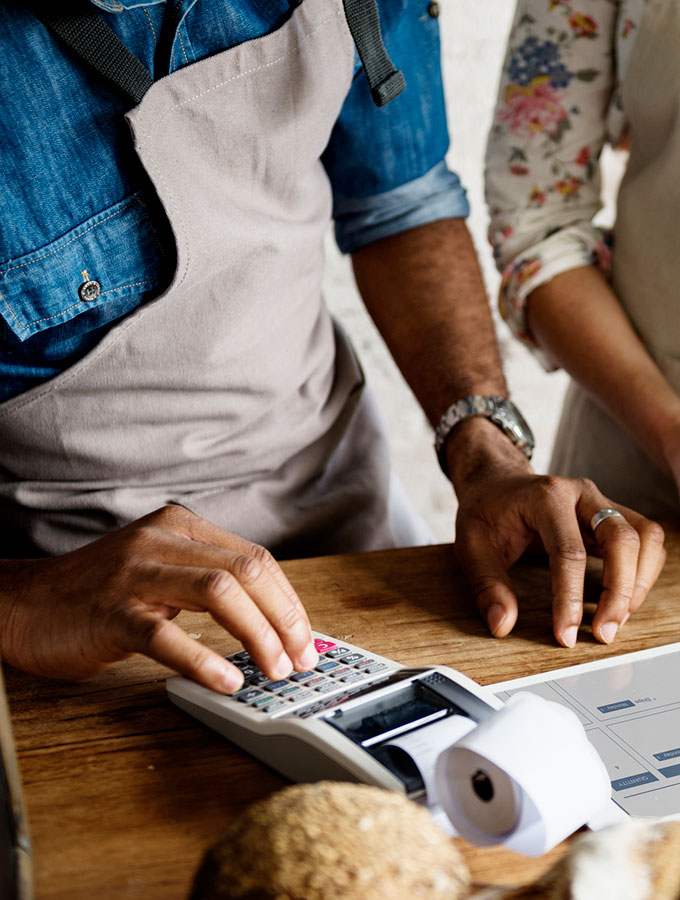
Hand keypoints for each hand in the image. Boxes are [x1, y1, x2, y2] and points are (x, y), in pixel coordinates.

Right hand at [0, 506, 317, 691]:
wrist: (24, 604)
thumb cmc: (97, 592)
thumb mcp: (159, 568)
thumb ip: (206, 578)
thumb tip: (269, 617)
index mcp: (180, 527)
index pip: (256, 558)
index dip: (289, 601)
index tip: (306, 637)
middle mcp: (161, 541)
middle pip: (248, 571)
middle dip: (284, 619)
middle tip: (301, 658)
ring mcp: (135, 574)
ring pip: (220, 593)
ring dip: (258, 635)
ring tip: (273, 670)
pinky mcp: (112, 613)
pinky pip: (167, 636)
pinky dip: (204, 660)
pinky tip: (227, 681)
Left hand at [449, 420, 665, 646]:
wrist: (497, 483)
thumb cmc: (485, 512)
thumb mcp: (470, 546)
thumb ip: (487, 585)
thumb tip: (502, 625)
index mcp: (545, 496)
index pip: (569, 551)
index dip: (570, 598)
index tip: (565, 634)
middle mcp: (581, 493)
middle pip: (621, 539)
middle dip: (619, 592)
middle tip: (603, 633)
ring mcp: (601, 501)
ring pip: (645, 536)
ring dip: (639, 581)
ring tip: (617, 619)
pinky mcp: (613, 514)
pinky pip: (646, 539)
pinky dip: (643, 571)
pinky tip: (623, 599)